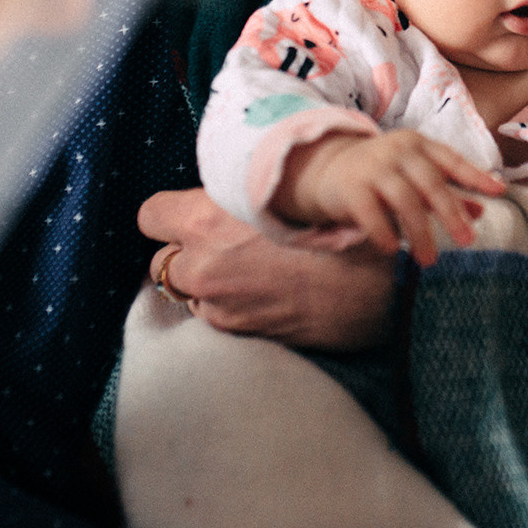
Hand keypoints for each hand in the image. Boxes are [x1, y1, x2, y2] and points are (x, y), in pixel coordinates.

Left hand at [137, 188, 395, 349]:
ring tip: (250, 272)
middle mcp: (204, 263)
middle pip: (162, 261)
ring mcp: (219, 303)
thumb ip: (241, 198)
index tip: (186, 217)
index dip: (168, 216)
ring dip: (207, 284)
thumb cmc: (338, 230)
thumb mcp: (285, 196)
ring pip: (189, 292)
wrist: (376, 286)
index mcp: (209, 219)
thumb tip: (223, 199)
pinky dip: (229, 307)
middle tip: (221, 247)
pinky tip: (263, 294)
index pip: (151, 215)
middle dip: (186, 255)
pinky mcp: (238, 331)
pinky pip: (214, 317)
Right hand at [274, 130, 506, 266]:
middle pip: (431, 183)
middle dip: (451, 213)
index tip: (499, 191)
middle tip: (467, 242)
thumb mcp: (414, 177)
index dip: (475, 175)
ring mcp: (373, 168)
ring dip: (420, 233)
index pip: (451, 159)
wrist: (327, 168)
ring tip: (429, 260)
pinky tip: (394, 249)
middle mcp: (397, 152)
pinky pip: (371, 212)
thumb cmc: (382, 174)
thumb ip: (445, 192)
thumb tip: (479, 212)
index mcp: (417, 145)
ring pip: (405, 200)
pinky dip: (384, 232)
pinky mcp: (350, 188)